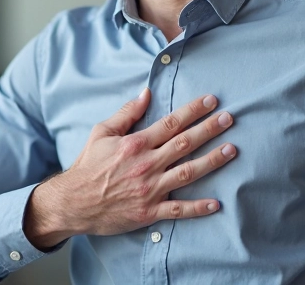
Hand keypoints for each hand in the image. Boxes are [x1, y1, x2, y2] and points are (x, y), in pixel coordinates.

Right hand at [24, 88, 236, 249]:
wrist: (73, 202)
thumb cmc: (88, 165)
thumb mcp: (101, 133)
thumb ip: (126, 113)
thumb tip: (146, 94)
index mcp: (136, 144)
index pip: (171, 123)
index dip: (193, 110)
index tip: (211, 100)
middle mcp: (146, 164)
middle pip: (185, 144)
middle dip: (209, 129)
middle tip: (229, 119)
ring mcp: (150, 189)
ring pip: (188, 173)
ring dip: (212, 161)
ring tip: (231, 150)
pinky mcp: (149, 211)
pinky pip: (178, 209)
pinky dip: (198, 208)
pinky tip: (216, 203)